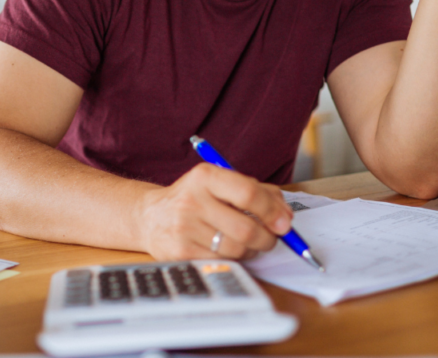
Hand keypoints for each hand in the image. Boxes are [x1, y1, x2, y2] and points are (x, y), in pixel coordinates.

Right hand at [137, 163, 292, 260]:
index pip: (248, 193)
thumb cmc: (195, 198)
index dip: (272, 210)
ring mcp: (184, 228)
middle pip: (246, 228)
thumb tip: (285, 215)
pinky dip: (234, 258)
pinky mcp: (180, 252)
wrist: (151, 216)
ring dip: (251, 250)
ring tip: (247, 242)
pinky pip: (222, 261)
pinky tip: (228, 249)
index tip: (284, 223)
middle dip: (268, 238)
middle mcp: (192, 200)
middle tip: (271, 238)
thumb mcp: (221, 183)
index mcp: (205, 176)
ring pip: (237, 249)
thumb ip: (257, 192)